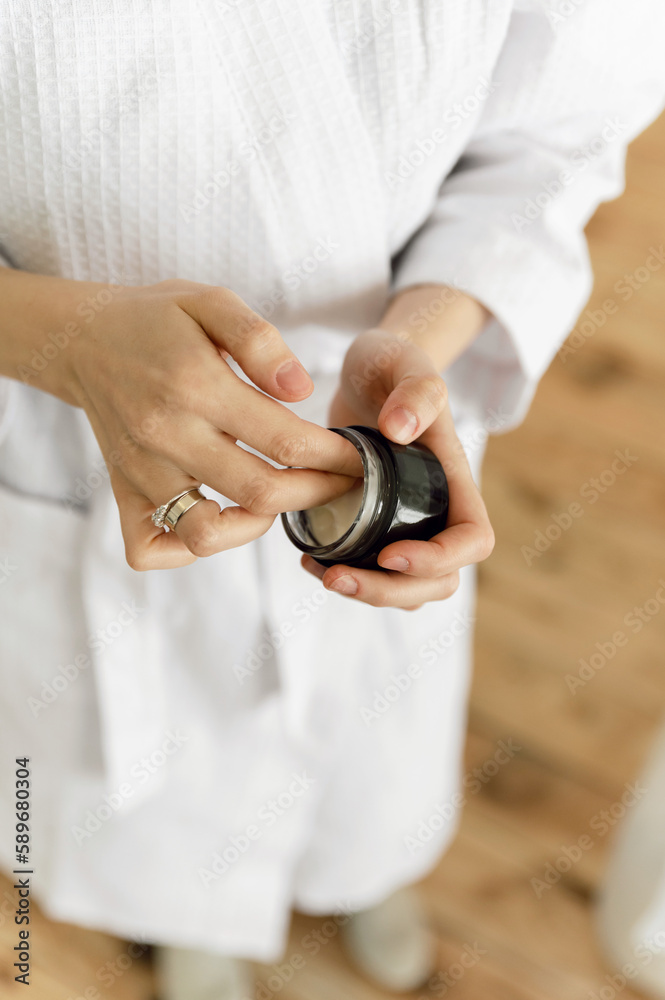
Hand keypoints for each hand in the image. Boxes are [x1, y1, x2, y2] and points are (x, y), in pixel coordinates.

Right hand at [55, 279, 362, 569]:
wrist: (83, 339)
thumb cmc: (156, 319)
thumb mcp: (210, 301)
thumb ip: (259, 339)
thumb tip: (300, 390)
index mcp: (195, 386)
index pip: (284, 441)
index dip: (334, 456)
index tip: (358, 458)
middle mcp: (166, 436)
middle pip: (259, 494)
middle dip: (316, 493)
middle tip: (340, 482)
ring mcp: (141, 472)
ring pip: (206, 534)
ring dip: (257, 526)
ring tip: (278, 497)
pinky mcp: (122, 492)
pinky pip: (152, 549)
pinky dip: (191, 548)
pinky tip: (220, 517)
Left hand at [301, 327, 494, 609]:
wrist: (368, 369)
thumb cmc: (392, 363)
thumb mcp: (405, 364)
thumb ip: (415, 390)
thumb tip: (399, 430)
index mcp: (455, 479)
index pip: (472, 540)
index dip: (438, 559)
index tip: (389, 552)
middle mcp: (438, 509)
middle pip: (439, 581)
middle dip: (392, 591)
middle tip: (338, 577)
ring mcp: (409, 522)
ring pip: (409, 587)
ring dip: (370, 594)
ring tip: (323, 574)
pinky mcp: (377, 525)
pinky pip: (378, 573)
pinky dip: (351, 579)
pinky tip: (311, 560)